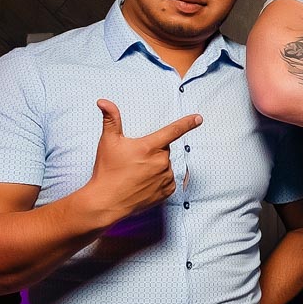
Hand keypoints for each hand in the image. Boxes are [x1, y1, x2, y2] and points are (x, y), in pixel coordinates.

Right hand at [83, 100, 200, 224]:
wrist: (107, 202)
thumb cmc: (107, 170)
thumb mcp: (108, 142)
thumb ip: (111, 119)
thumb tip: (104, 101)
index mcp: (149, 147)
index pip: (172, 131)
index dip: (186, 123)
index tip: (198, 118)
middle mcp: (161, 162)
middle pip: (163, 149)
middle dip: (152, 151)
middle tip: (134, 160)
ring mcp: (165, 178)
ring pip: (165, 165)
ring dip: (156, 166)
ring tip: (136, 174)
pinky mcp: (167, 192)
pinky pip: (168, 180)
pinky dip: (159, 179)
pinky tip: (144, 183)